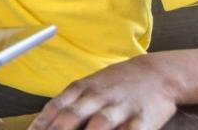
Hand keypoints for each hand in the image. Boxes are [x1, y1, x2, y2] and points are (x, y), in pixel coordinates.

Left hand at [30, 55, 177, 129]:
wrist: (157, 73)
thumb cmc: (115, 85)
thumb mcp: (89, 87)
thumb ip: (69, 106)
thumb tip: (42, 126)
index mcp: (81, 89)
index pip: (56, 107)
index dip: (41, 123)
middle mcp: (97, 97)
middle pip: (72, 116)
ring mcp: (119, 108)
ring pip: (99, 124)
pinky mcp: (142, 119)